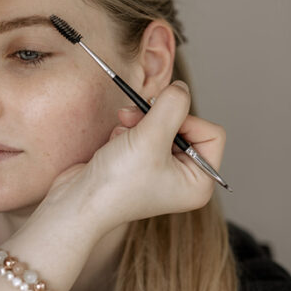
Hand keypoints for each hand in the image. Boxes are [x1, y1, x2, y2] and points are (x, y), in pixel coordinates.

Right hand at [41, 81, 224, 235]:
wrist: (78, 201)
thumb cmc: (117, 183)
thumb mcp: (151, 137)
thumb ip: (172, 106)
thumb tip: (181, 88)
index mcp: (198, 183)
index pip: (212, 134)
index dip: (187, 119)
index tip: (162, 116)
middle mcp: (184, 180)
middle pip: (186, 127)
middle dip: (158, 118)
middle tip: (137, 114)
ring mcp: (161, 173)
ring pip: (162, 127)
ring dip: (140, 122)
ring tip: (122, 125)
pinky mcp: (139, 165)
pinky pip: (144, 134)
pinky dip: (128, 132)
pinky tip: (115, 142)